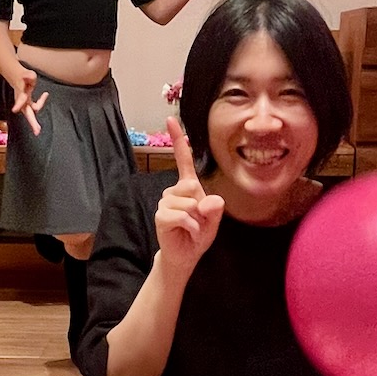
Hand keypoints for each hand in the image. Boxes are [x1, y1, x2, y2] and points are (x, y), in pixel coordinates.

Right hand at [11, 66, 48, 136]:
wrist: (16, 77)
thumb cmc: (23, 76)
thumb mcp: (27, 74)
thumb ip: (29, 75)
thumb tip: (31, 76)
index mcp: (21, 94)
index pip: (20, 99)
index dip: (18, 104)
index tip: (14, 110)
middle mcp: (22, 101)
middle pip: (27, 113)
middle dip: (32, 122)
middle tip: (37, 130)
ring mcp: (25, 104)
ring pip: (30, 115)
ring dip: (33, 123)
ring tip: (37, 130)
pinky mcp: (28, 105)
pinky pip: (35, 106)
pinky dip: (40, 102)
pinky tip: (45, 94)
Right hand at [155, 117, 223, 281]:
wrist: (184, 256)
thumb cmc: (198, 235)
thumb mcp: (214, 221)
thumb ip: (215, 209)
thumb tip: (207, 201)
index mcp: (188, 187)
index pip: (183, 160)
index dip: (178, 140)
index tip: (170, 119)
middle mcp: (174, 191)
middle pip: (193, 187)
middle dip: (202, 208)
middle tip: (198, 221)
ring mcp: (165, 202)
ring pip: (190, 203)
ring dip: (198, 220)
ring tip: (191, 228)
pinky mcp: (161, 215)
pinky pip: (184, 216)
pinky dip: (192, 228)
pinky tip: (187, 233)